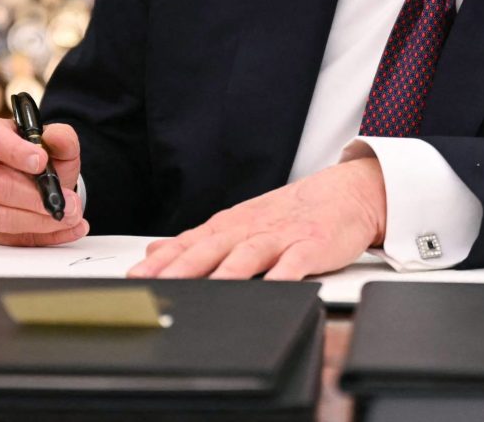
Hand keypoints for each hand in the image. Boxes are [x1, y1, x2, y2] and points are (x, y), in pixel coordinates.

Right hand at [0, 117, 87, 245]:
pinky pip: (10, 239)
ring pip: (2, 217)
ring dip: (41, 221)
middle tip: (69, 202)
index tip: (42, 162)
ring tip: (71, 216)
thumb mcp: (54, 140)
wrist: (34, 176)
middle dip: (38, 198)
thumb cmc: (38, 154)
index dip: (16, 153)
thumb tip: (54, 138)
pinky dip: (44, 237)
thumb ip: (61, 136)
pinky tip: (68, 230)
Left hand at [128, 157, 386, 280]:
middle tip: (156, 286)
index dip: (162, 262)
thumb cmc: (293, 213)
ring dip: (227, 272)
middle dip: (182, 267)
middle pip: (212, 248)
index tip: (135, 279)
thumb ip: (199, 240)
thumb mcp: (242, 222)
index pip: (190, 243)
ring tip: (208, 290)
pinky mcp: (312, 246)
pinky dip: (283, 275)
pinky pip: (296, 262)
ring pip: (249, 254)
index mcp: (232, 226)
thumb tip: (154, 253)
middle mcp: (252, 229)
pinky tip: (273, 287)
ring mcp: (282, 237)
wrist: (348, 192)